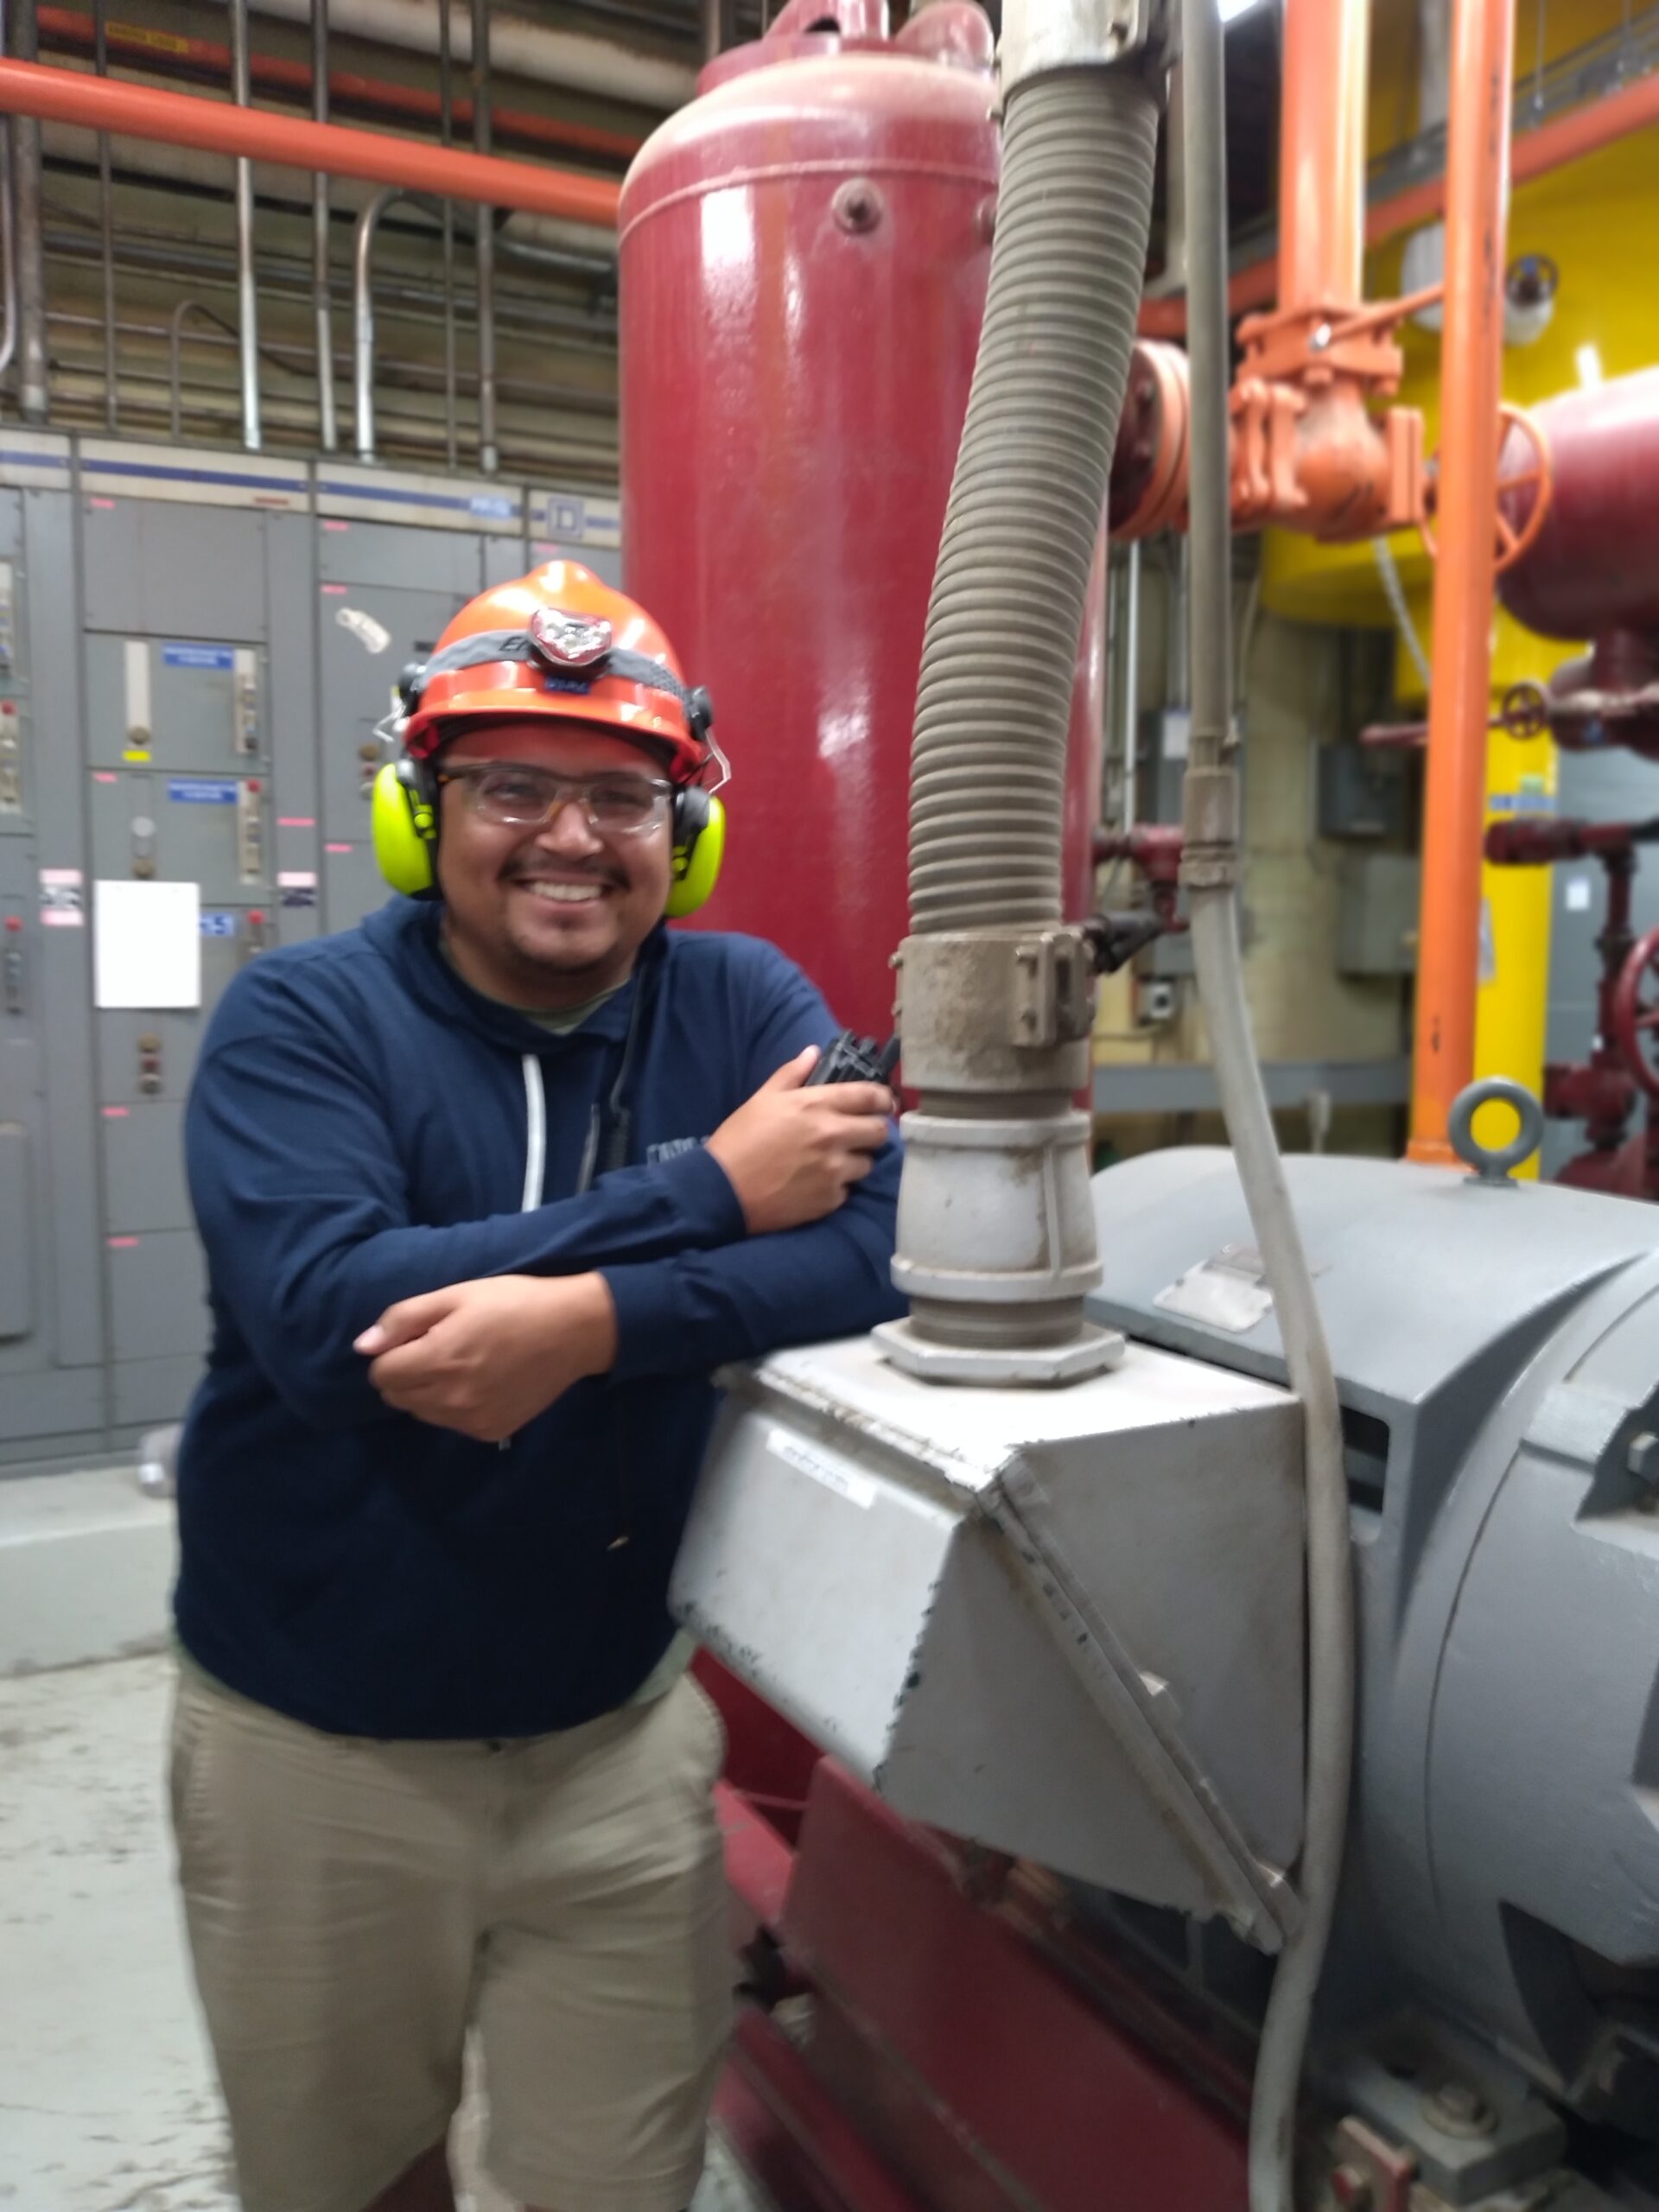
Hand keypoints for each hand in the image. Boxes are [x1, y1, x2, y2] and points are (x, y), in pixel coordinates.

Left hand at [354, 1273, 617, 1442]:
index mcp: (439, 1360)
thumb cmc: (513, 1302)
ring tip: (463, 1363)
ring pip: (422, 1414)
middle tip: (441, 1347)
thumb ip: (404, 1319)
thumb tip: (363, 1347)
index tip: (419, 1336)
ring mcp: (472, 1420)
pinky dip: (456, 1406)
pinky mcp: (492, 1432)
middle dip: (406, 1373)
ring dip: (429, 1391)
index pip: (381, 1374)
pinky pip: (452, 1424)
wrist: (574, 1330)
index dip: (392, 1353)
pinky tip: (483, 1381)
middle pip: (397, 1398)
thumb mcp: (457, 1295)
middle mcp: (452, 1399)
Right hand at [706, 1046, 893, 1235]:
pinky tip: (816, 1184)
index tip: (883, 1103)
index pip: (870, 1096)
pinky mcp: (829, 1200)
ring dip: (855, 1161)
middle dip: (873, 1130)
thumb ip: (791, 1074)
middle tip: (858, 1133)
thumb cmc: (739, 1140)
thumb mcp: (761, 1099)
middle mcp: (833, 1136)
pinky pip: (847, 1191)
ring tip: (834, 1162)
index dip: (883, 1098)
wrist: (722, 1191)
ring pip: (867, 1164)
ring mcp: (834, 1171)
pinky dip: (837, 1187)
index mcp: (817, 1106)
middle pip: (880, 1132)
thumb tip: (813, 1053)